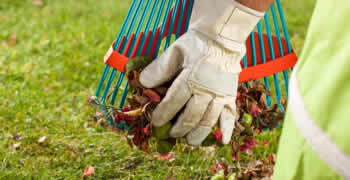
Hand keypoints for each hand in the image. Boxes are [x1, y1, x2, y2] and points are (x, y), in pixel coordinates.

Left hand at [139, 0, 262, 144]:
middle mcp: (207, 89)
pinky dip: (227, 129)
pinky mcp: (230, 95)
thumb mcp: (174, 51)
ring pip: (209, 119)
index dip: (163, 114)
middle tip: (171, 134)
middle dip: (180, 128)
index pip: (174, 101)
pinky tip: (223, 141)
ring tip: (190, 141)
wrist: (222, 38)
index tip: (155, 122)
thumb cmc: (196, 45)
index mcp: (191, 78)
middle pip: (192, 115)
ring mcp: (221, 94)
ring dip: (199, 133)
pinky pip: (230, 114)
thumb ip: (159, 68)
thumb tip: (142, 83)